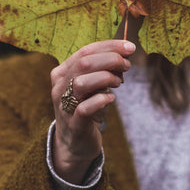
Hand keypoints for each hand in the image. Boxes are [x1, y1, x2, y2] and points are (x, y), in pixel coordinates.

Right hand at [50, 39, 134, 182]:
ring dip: (106, 78)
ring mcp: (64, 106)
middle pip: (84, 63)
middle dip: (111, 59)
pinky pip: (85, 108)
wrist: (74, 144)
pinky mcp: (74, 124)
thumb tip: (125, 53)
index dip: (110, 46)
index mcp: (63, 72)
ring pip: (81, 82)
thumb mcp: (91, 85)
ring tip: (119, 82)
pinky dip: (100, 100)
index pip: (85, 51)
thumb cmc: (86, 108)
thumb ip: (102, 69)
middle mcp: (60, 86)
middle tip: (126, 66)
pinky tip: (111, 98)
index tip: (130, 47)